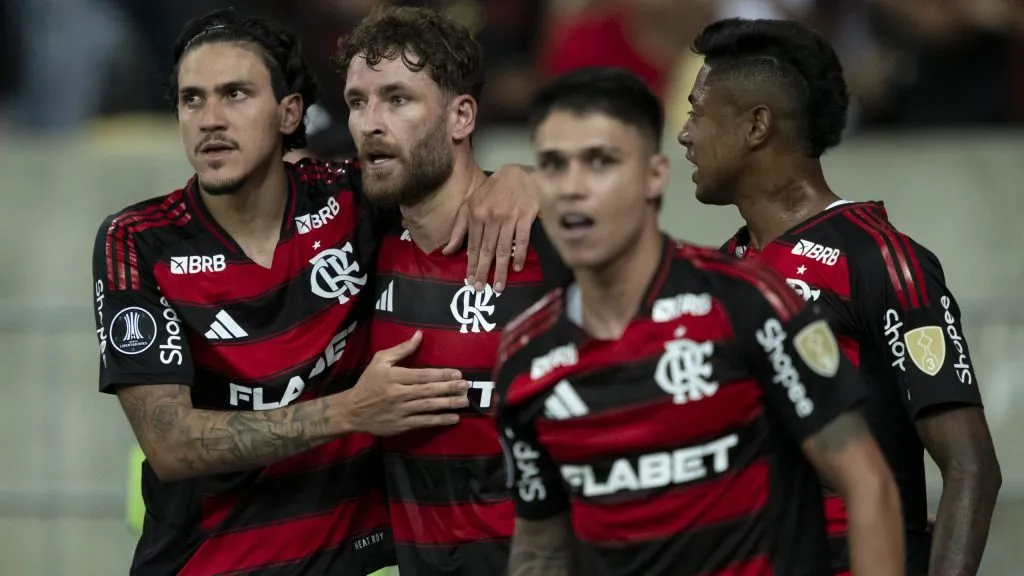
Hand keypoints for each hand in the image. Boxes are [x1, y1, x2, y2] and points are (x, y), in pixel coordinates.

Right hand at [336, 331, 468, 435]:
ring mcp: (400, 411)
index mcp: (394, 377)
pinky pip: (423, 422)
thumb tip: (419, 335)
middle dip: (449, 388)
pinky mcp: (401, 425)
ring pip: (428, 407)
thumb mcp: (380, 361)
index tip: (458, 373)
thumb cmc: (368, 383)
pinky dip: (439, 420)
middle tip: (466, 386)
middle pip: (428, 391)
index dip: (441, 374)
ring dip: (448, 404)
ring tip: (465, 401)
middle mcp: (398, 394)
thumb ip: (401, 349)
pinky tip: (454, 418)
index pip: (422, 375)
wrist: (352, 411)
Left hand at [444, 164, 537, 292]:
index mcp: (476, 215)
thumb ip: (459, 229)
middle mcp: (490, 217)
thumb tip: (446, 251)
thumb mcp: (470, 205)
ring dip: (500, 269)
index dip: (470, 264)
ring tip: (499, 286)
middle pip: (486, 250)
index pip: (472, 245)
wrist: (518, 174)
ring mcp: (509, 217)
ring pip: (503, 248)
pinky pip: (522, 239)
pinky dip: (519, 254)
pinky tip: (517, 267)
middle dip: (482, 271)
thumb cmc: (492, 191)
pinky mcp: (525, 216)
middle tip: (480, 289)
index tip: (469, 280)